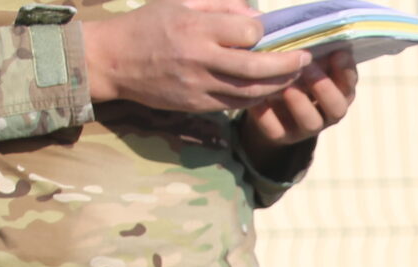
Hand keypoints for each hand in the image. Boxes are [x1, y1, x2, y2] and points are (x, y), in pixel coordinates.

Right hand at [82, 0, 309, 109]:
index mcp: (194, 28)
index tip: (266, 32)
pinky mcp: (197, 105)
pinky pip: (237, 105)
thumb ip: (219, 5)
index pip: (246, 33)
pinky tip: (268, 90)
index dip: (261, 33)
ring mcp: (198, 85)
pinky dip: (258, 98)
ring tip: (294, 76)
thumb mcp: (178, 3)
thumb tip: (255, 16)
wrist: (112, 61)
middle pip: (257, 67)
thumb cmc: (147, 25)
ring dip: (279, 85)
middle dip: (288, 65)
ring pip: (252, 91)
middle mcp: (198, 58)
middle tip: (305, 59)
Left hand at [240, 49, 356, 152]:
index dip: (346, 70)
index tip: (337, 52)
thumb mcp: (302, 58)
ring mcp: (305, 128)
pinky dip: (267, 113)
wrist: (266, 104)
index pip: (349, 84)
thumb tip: (310, 23)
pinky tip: (257, 97)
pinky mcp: (281, 137)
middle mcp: (326, 113)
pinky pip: (277, 129)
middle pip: (337, 107)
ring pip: (311, 122)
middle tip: (307, 67)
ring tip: (283, 83)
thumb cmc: (288, 70)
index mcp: (338, 92)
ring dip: (299, 101)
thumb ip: (309, 48)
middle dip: (323, 86)